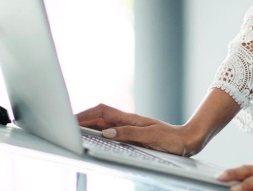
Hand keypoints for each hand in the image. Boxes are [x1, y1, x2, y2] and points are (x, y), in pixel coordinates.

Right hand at [75, 104, 200, 156]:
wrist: (187, 140)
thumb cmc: (172, 139)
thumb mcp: (150, 137)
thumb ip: (129, 134)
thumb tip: (106, 133)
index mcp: (129, 119)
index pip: (101, 112)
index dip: (85, 114)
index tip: (70, 118)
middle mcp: (127, 121)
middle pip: (99, 116)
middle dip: (81, 119)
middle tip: (65, 125)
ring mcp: (129, 127)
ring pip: (103, 123)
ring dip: (88, 125)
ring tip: (74, 131)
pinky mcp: (132, 135)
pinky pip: (110, 131)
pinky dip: (98, 132)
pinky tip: (94, 137)